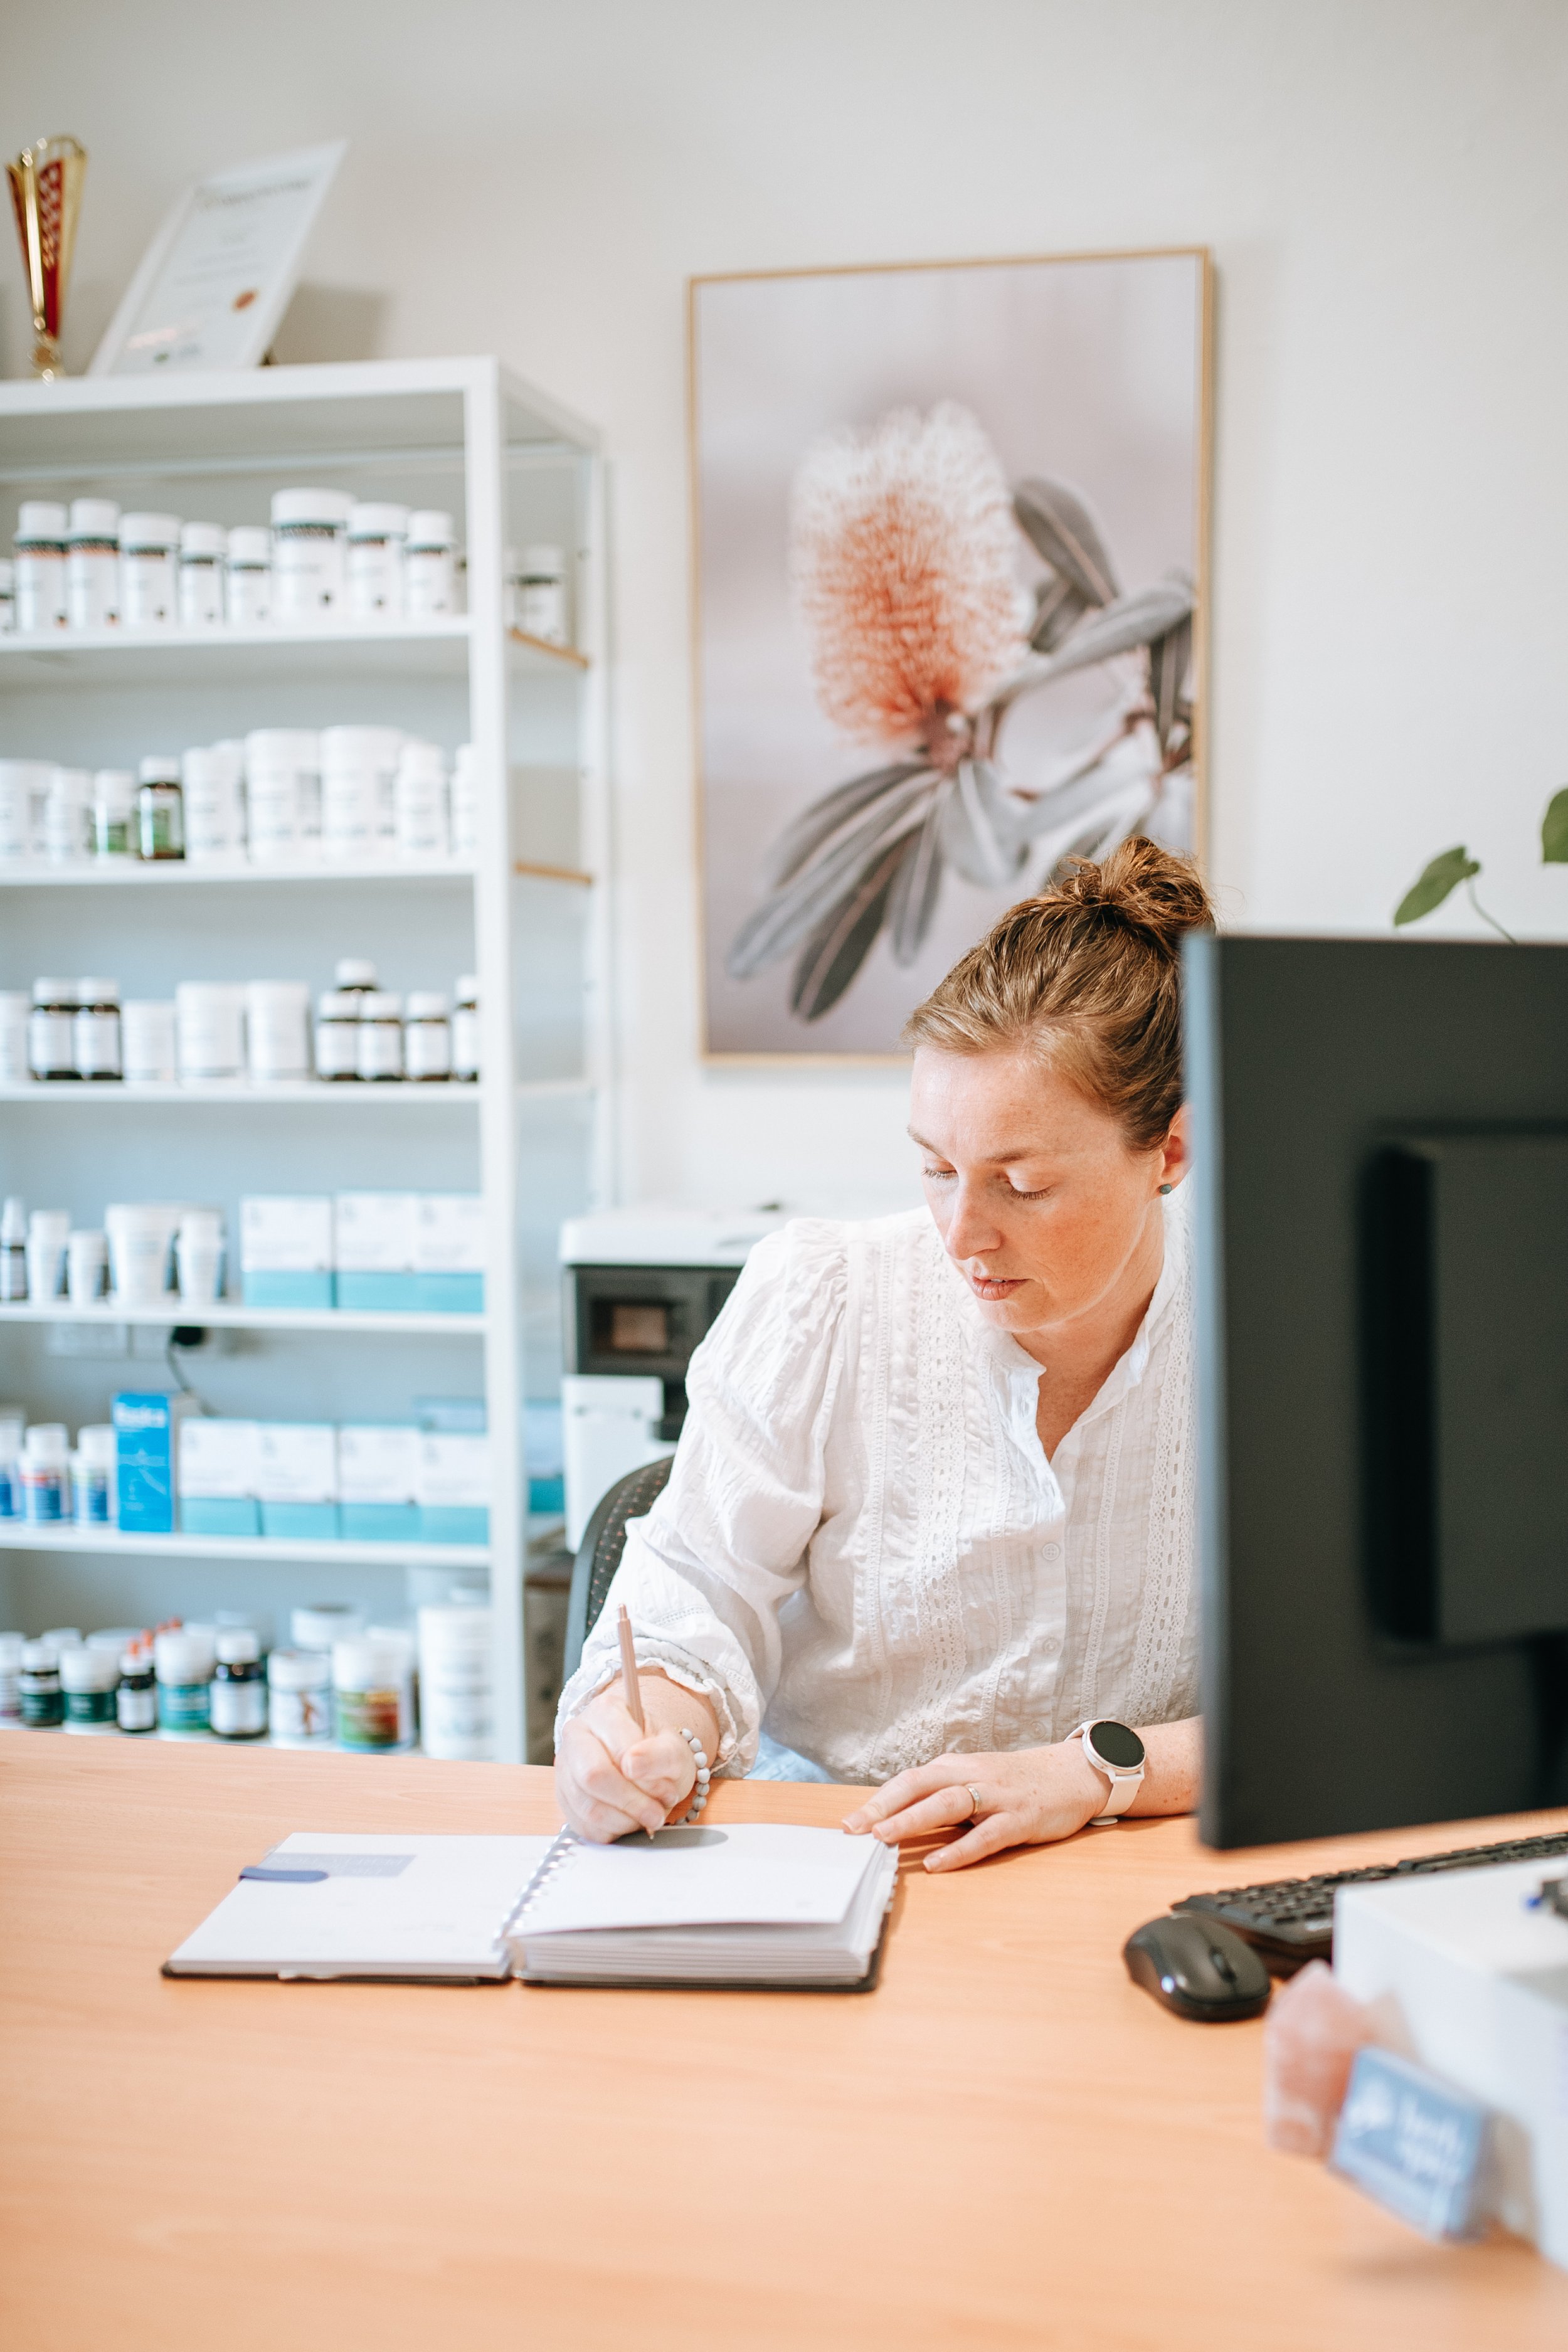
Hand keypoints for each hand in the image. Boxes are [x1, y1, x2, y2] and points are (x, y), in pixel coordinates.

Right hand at [554, 1688, 696, 1842]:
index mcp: (605, 1711)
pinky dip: (612, 1831)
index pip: (620, 1752)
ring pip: (587, 1806)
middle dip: (631, 1803)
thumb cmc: (658, 1753)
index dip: (646, 1781)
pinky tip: (629, 1820)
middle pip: (592, 1777)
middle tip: (656, 1814)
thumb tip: (633, 1764)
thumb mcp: (674, 1750)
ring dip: (625, 1820)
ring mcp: (565, 1766)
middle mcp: (577, 1733)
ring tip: (647, 1816)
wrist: (647, 1766)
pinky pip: (583, 1825)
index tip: (667, 1791)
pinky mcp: (563, 1796)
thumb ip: (660, 1754)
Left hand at [842, 1740, 1108, 1870]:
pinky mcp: (1019, 1818)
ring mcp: (996, 1796)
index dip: (877, 1801)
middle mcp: (971, 1776)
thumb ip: (940, 1798)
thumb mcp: (973, 1782)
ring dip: (912, 1820)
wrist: (1071, 1774)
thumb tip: (895, 1821)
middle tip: (853, 1831)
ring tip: (885, 1838)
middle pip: (919, 1786)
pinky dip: (959, 1849)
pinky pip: (985, 1835)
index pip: (907, 1781)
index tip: (848, 1824)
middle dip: (883, 1808)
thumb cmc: (1014, 1783)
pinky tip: (937, 1863)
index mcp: (955, 1767)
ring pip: (947, 1804)